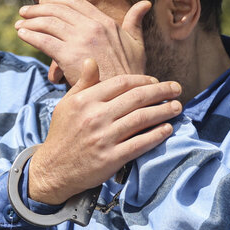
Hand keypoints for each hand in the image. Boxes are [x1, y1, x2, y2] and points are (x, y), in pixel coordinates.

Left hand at [16, 0, 151, 85]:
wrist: (126, 94)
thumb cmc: (132, 73)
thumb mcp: (137, 43)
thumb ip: (135, 22)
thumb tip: (145, 4)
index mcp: (106, 22)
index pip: (76, 3)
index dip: (58, 0)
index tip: (45, 1)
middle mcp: (92, 26)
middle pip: (58, 11)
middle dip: (39, 9)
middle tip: (26, 11)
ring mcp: (80, 40)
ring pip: (48, 23)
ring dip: (31, 20)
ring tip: (20, 22)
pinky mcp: (69, 55)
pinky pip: (44, 40)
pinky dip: (30, 35)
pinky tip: (22, 34)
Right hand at [28, 59, 181, 204]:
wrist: (52, 170)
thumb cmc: (62, 135)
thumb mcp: (66, 105)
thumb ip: (82, 83)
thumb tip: (91, 60)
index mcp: (85, 100)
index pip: (121, 83)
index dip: (143, 80)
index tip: (156, 81)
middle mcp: (95, 117)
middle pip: (136, 98)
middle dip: (161, 91)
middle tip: (177, 89)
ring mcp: (103, 138)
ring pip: (141, 119)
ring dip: (163, 111)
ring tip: (177, 107)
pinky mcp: (110, 158)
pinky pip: (139, 144)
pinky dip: (156, 135)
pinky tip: (167, 129)